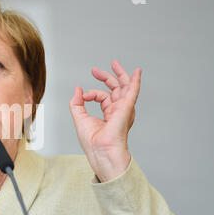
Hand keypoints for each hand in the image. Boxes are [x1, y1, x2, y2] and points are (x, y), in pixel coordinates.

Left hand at [69, 60, 141, 181]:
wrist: (100, 151)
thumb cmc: (92, 142)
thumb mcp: (79, 118)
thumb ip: (77, 103)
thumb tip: (77, 89)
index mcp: (109, 114)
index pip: (102, 96)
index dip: (91, 93)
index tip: (84, 96)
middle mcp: (118, 111)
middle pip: (116, 89)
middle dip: (107, 77)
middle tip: (95, 70)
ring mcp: (123, 109)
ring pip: (124, 87)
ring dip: (120, 75)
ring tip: (114, 64)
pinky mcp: (126, 108)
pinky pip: (132, 92)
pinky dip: (135, 82)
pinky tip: (137, 72)